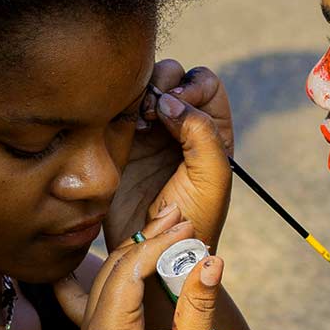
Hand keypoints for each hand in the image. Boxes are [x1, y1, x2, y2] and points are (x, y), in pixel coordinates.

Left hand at [56, 224, 240, 329]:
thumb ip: (199, 301)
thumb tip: (211, 258)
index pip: (128, 272)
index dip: (159, 245)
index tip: (190, 228)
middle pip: (115, 268)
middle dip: (149, 241)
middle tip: (182, 219)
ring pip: (110, 275)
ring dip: (138, 250)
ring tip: (171, 228)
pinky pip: (89, 297)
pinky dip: (96, 274)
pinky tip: (89, 255)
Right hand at [106, 61, 233, 249]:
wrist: (152, 251)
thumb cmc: (191, 221)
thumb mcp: (212, 177)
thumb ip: (202, 132)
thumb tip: (169, 99)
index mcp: (211, 134)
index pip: (206, 85)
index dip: (193, 86)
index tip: (181, 104)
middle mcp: (180, 129)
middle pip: (173, 78)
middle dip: (165, 83)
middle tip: (156, 110)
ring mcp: (148, 135)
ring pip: (143, 89)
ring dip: (141, 93)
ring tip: (139, 118)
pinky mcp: (120, 143)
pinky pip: (117, 110)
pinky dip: (119, 107)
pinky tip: (124, 127)